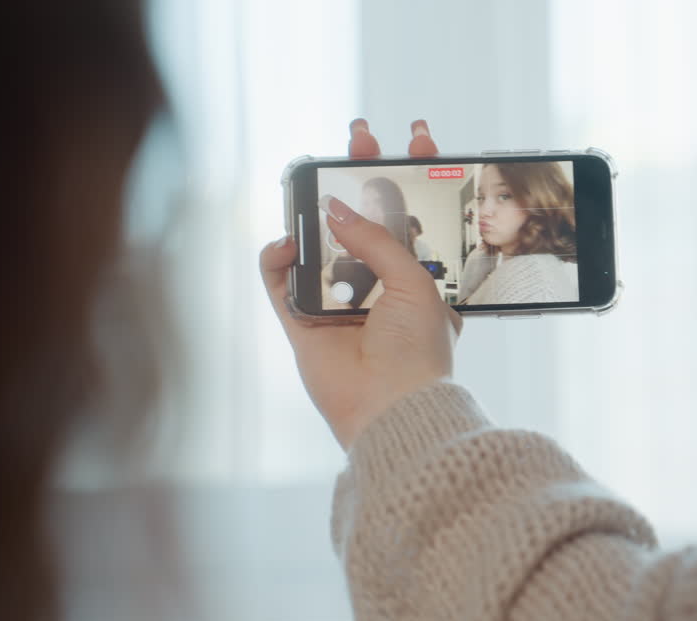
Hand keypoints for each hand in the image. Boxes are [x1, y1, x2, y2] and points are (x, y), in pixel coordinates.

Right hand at [261, 119, 462, 448]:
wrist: (391, 408)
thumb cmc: (418, 351)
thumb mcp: (414, 282)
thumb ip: (377, 239)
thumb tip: (334, 208)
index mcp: (420, 279)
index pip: (417, 215)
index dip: (416, 175)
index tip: (418, 137)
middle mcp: (379, 287)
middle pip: (363, 219)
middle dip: (358, 177)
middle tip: (358, 136)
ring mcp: (337, 302)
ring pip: (318, 242)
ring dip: (312, 211)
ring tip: (310, 179)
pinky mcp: (301, 321)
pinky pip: (279, 279)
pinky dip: (277, 257)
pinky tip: (287, 243)